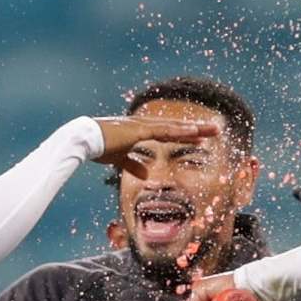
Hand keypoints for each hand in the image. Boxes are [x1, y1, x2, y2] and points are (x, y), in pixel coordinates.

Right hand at [92, 116, 219, 179]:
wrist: (83, 139)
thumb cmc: (98, 147)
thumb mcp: (119, 159)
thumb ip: (133, 165)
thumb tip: (147, 175)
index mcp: (140, 130)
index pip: (168, 132)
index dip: (185, 135)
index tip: (201, 137)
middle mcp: (144, 124)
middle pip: (176, 126)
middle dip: (197, 129)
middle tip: (216, 129)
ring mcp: (142, 125)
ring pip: (174, 127)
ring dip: (194, 129)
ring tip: (213, 130)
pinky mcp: (139, 130)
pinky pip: (164, 131)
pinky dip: (180, 132)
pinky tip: (194, 132)